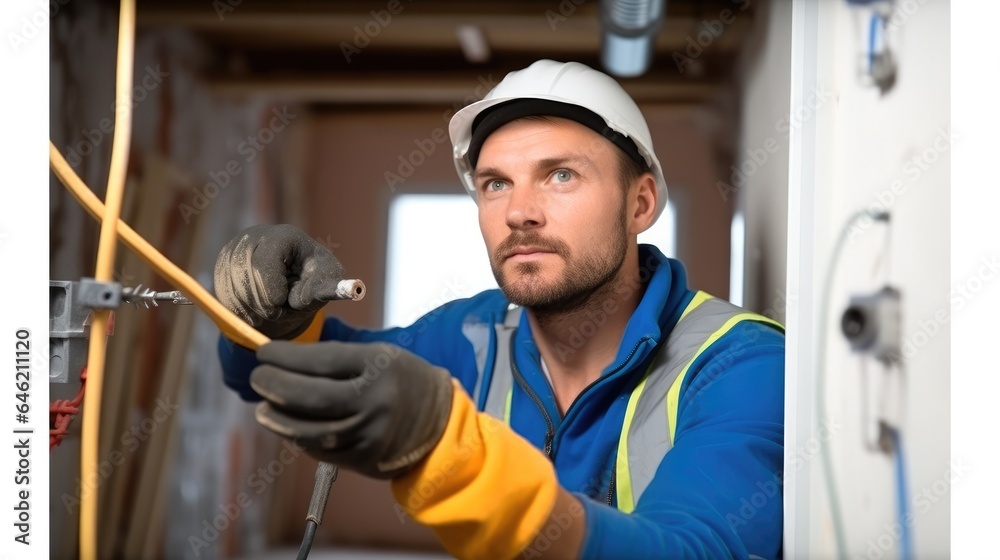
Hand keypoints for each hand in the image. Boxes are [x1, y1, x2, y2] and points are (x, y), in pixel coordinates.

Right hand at [214, 224, 343, 338]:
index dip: (271, 288)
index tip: (282, 301)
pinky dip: (239, 310)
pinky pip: (221, 295)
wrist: (289, 277)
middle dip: (263, 303)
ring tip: (270, 308)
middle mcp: (255, 236)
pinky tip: (255, 308)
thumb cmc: (314, 279)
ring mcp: (234, 249)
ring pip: (231, 289)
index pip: (264, 262)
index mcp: (285, 236)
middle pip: (245, 278)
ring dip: (252, 309)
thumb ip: (327, 288)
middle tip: (278, 310)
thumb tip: (350, 291)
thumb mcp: (326, 282)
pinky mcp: (221, 265)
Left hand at [250, 340, 453, 478]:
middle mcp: (373, 402)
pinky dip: (298, 437)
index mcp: (378, 367)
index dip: (285, 357)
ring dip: (278, 419)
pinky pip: (318, 450)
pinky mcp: (362, 459)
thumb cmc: (401, 380)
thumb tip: (284, 360)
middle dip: (274, 386)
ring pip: (308, 430)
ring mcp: (367, 434)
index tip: (264, 352)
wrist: (438, 423)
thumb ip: (336, 358)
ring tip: (263, 409)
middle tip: (258, 377)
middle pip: (310, 397)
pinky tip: (289, 426)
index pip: (320, 361)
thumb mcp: (379, 355)